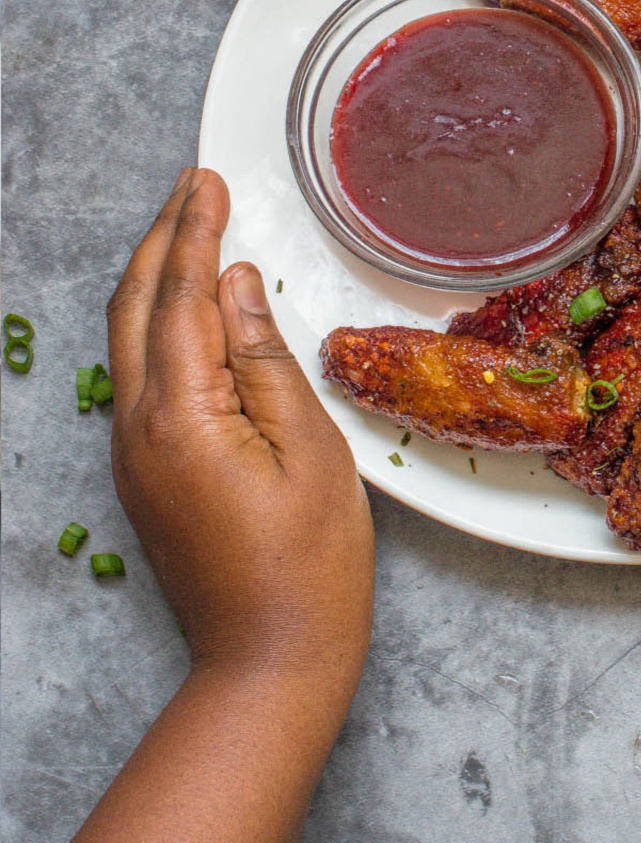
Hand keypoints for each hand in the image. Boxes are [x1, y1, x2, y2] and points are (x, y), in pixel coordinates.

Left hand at [108, 167, 373, 705]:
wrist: (270, 661)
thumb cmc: (309, 566)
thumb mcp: (310, 448)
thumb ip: (265, 357)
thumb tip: (236, 284)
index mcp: (181, 417)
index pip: (182, 297)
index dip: (196, 232)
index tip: (207, 181)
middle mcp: (137, 430)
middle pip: (134, 308)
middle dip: (162, 240)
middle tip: (194, 188)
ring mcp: (132, 455)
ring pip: (127, 340)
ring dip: (155, 278)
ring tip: (191, 229)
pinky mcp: (143, 474)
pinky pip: (138, 376)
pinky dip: (158, 324)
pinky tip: (190, 309)